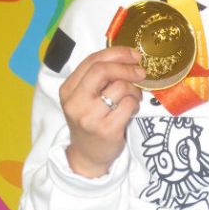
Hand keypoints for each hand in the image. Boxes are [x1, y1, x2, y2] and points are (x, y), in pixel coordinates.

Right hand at [59, 46, 145, 177]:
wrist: (87, 156)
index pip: (92, 61)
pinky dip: (135, 104)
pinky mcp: (106, 130)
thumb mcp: (85, 97)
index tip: (134, 55)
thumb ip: (99, 77)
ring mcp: (89, 117)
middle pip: (103, 70)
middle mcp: (75, 102)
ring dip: (134, 90)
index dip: (117, 53)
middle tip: (140, 72)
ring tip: (132, 98)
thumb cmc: (91, 120)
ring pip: (120, 87)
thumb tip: (129, 57)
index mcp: (68, 89)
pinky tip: (131, 110)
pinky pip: (129, 104)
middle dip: (126, 67)